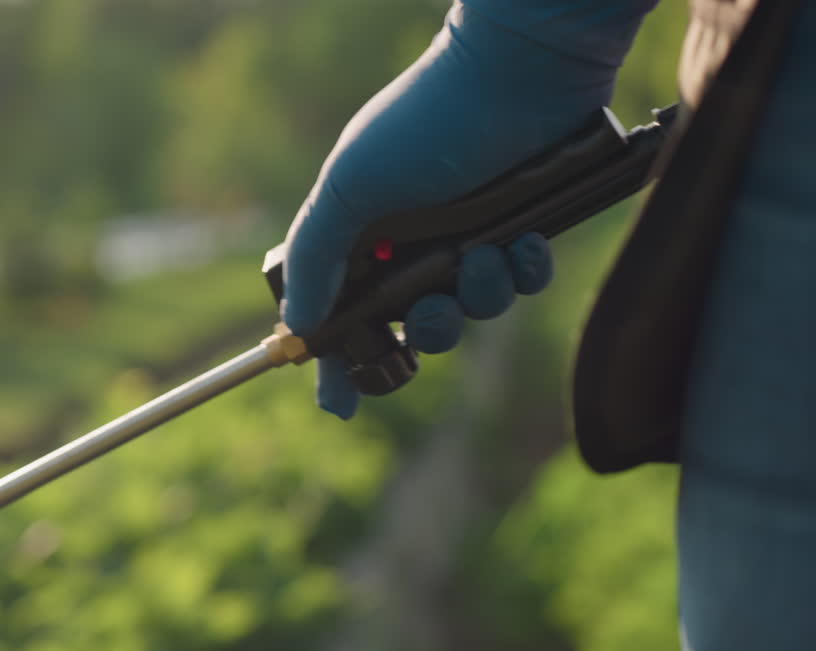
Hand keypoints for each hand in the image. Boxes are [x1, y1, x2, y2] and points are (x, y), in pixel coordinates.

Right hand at [282, 0, 649, 418]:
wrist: (513, 74)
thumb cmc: (420, 124)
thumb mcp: (350, 187)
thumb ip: (315, 257)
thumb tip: (297, 325)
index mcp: (362, 237)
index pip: (342, 316)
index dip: (339, 365)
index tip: (341, 407)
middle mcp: (412, 244)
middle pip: (411, 328)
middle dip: (424, 333)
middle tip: (429, 316)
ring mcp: (468, 240)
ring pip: (472, 312)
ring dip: (477, 297)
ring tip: (484, 256)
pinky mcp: (521, 231)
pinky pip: (521, 284)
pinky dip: (522, 273)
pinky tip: (521, 242)